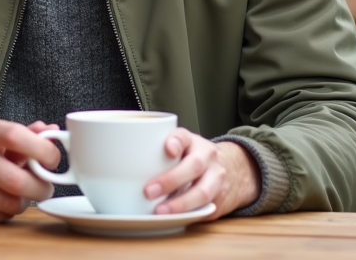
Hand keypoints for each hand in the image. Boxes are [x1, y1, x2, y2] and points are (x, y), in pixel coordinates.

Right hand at [0, 116, 60, 221]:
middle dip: (40, 187)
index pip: (15, 135)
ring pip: (10, 203)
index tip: (53, 160)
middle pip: (16, 180)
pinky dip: (6, 212)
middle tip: (45, 187)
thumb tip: (53, 131)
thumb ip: (26, 134)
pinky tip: (0, 201)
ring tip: (19, 193)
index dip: (42, 149)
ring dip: (23, 202)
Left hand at [143, 131, 259, 217]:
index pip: (184, 136)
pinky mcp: (219, 199)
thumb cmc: (192, 159)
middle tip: (149, 191)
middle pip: (194, 166)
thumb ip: (158, 154)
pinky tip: (175, 218)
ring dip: (180, 203)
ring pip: (202, 191)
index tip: (168, 149)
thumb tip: (122, 169)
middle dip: (170, 180)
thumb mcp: (179, 149)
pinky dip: (188, 214)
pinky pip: (204, 208)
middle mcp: (207, 156)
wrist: (232, 170)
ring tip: (160, 211)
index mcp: (192, 142)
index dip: (176, 141)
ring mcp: (216, 178)